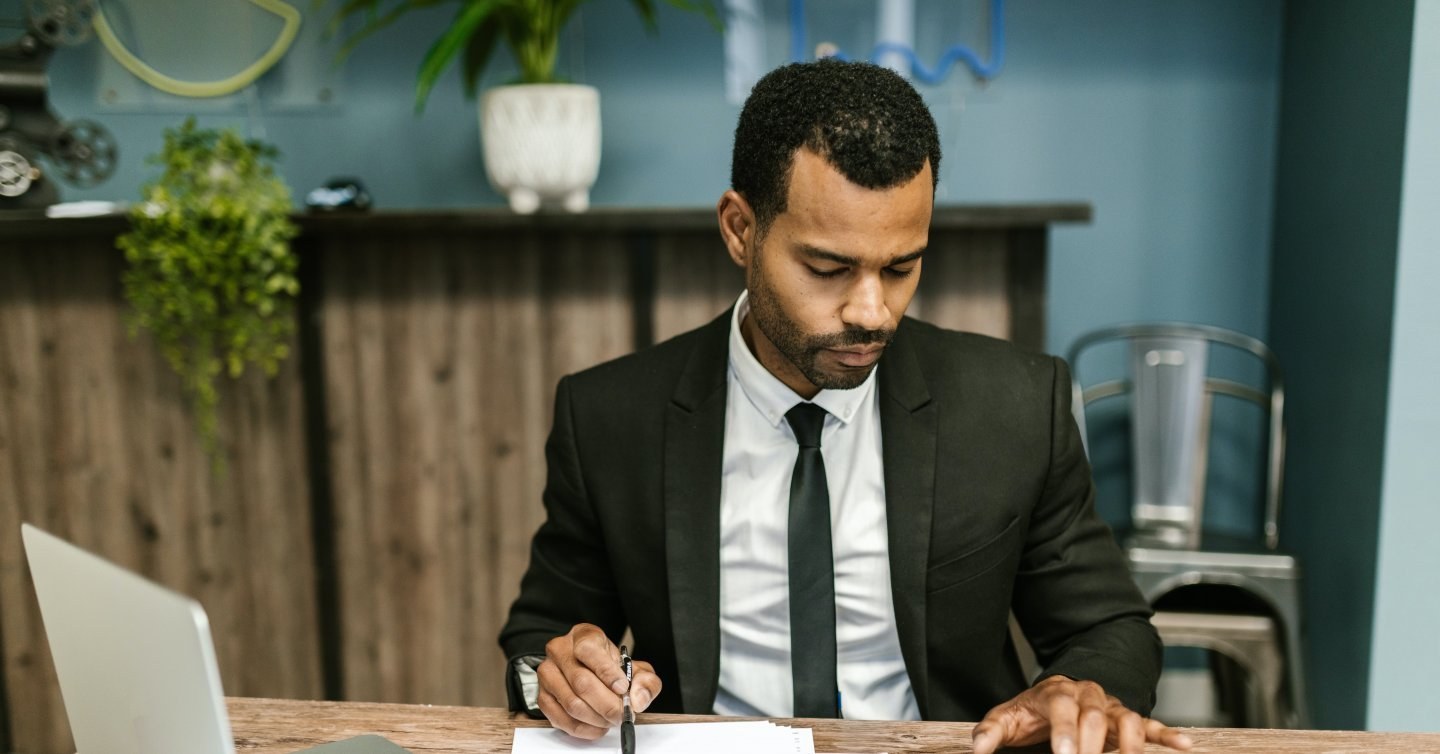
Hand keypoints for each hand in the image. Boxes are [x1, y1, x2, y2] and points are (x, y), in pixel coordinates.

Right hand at [536, 623, 661, 739]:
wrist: (590, 671)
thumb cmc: (610, 668)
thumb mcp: (635, 668)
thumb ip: (645, 681)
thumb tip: (638, 698)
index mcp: (583, 636)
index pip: (588, 651)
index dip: (607, 672)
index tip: (622, 688)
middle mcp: (560, 651)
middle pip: (581, 682)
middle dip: (607, 704)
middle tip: (622, 714)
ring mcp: (548, 674)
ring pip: (572, 704)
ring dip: (597, 718)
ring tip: (611, 719)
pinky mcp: (543, 696)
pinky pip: (561, 719)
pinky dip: (584, 728)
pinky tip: (597, 725)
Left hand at [971, 676, 1192, 753]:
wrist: (1056, 695)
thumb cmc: (1030, 712)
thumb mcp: (1006, 719)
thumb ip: (990, 733)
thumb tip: (977, 751)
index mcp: (1056, 692)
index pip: (1062, 705)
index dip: (1065, 731)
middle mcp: (1087, 695)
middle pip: (1095, 715)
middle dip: (1094, 745)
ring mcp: (1110, 706)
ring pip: (1127, 718)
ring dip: (1129, 745)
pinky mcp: (1127, 719)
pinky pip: (1150, 725)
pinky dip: (1167, 736)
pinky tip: (1184, 747)